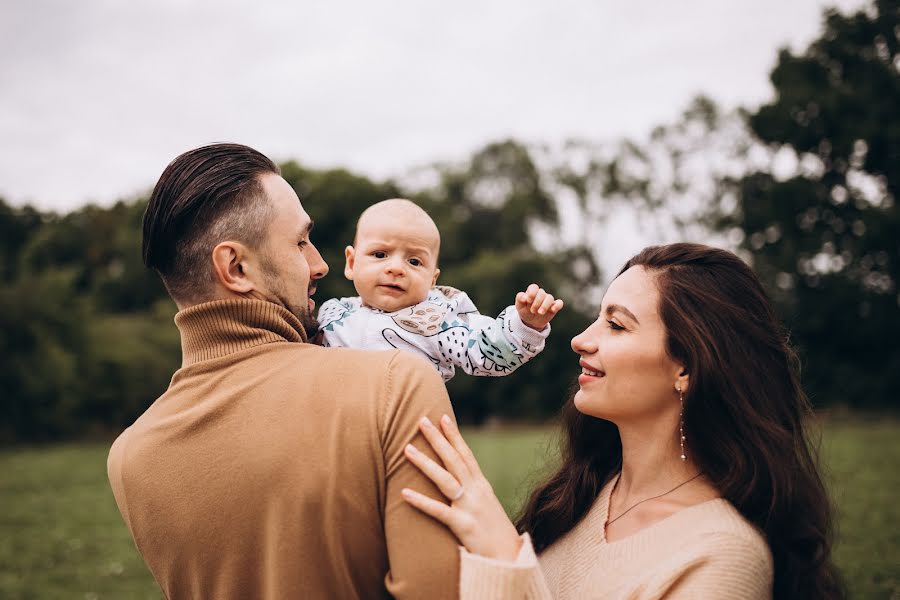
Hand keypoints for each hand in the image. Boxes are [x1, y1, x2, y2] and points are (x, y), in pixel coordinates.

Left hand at [401, 415, 523, 560]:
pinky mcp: (463, 525)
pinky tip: (405, 493)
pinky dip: (421, 501)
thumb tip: (459, 478)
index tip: (442, 417)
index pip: (466, 455)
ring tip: (407, 449)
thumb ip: (474, 491)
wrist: (511, 559)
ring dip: (425, 463)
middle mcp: (477, 491)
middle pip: (454, 459)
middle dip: (437, 439)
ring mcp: (470, 507)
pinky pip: (438, 511)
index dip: (454, 436)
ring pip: (445, 479)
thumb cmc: (496, 533)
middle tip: (421, 420)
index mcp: (482, 486)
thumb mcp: (487, 505)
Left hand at [515, 283, 563, 330]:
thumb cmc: (524, 310)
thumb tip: (524, 297)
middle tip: (532, 311)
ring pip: (550, 298)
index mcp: (532, 292)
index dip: (532, 293)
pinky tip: (553, 310)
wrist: (531, 321)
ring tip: (540, 313)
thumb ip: (519, 299)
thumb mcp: (519, 306)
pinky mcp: (554, 306)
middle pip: (541, 293)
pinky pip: (559, 303)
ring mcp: (548, 300)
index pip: (534, 287)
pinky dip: (557, 305)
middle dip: (536, 302)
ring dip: (545, 305)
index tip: (528, 301)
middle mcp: (541, 294)